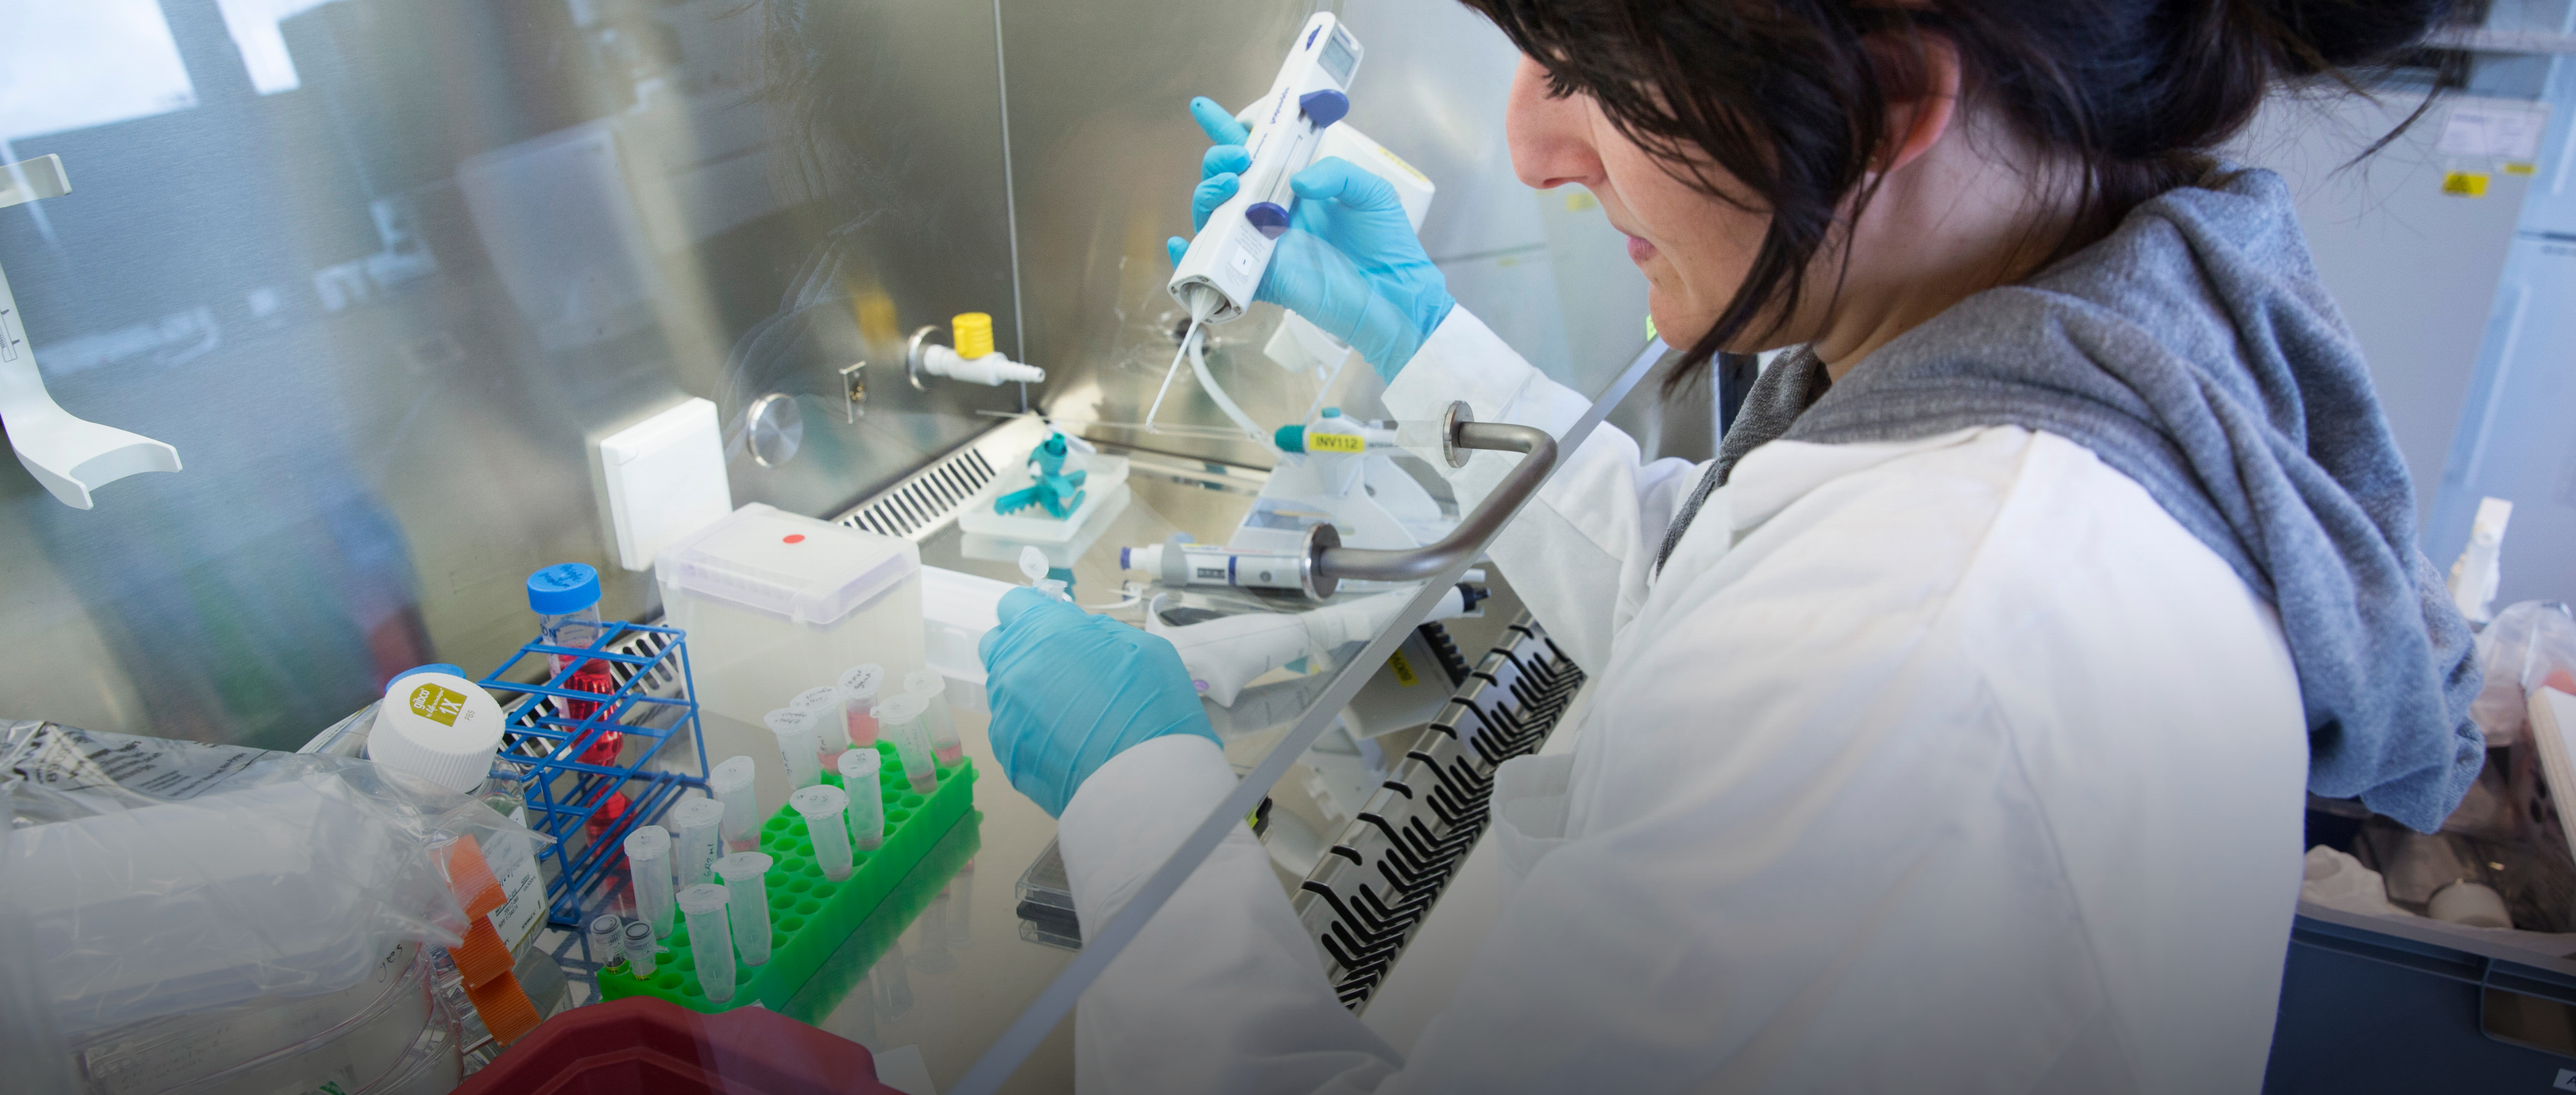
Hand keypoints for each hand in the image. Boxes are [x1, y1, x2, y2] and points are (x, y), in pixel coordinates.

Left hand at [978, 587, 1218, 816]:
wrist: (1146, 783)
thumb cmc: (1153, 706)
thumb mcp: (1143, 647)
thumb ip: (1098, 632)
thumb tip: (1077, 631)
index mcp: (1044, 632)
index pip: (1013, 604)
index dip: (1034, 611)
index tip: (1055, 625)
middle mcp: (1013, 669)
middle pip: (998, 645)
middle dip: (1022, 647)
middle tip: (1061, 666)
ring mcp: (1005, 715)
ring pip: (1005, 689)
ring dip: (1029, 691)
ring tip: (1071, 714)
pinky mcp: (1007, 755)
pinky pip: (1012, 729)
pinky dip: (1033, 730)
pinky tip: (1067, 744)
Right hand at [1168, 95, 1452, 381]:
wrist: (1395, 294)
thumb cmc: (1386, 244)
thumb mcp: (1370, 191)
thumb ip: (1336, 173)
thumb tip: (1297, 179)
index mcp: (1294, 187)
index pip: (1254, 154)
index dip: (1228, 132)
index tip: (1209, 111)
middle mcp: (1272, 213)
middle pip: (1225, 180)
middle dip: (1219, 158)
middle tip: (1239, 155)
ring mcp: (1263, 245)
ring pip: (1214, 216)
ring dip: (1208, 193)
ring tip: (1230, 182)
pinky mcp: (1261, 278)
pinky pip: (1215, 269)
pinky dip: (1191, 257)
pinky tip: (1181, 241)